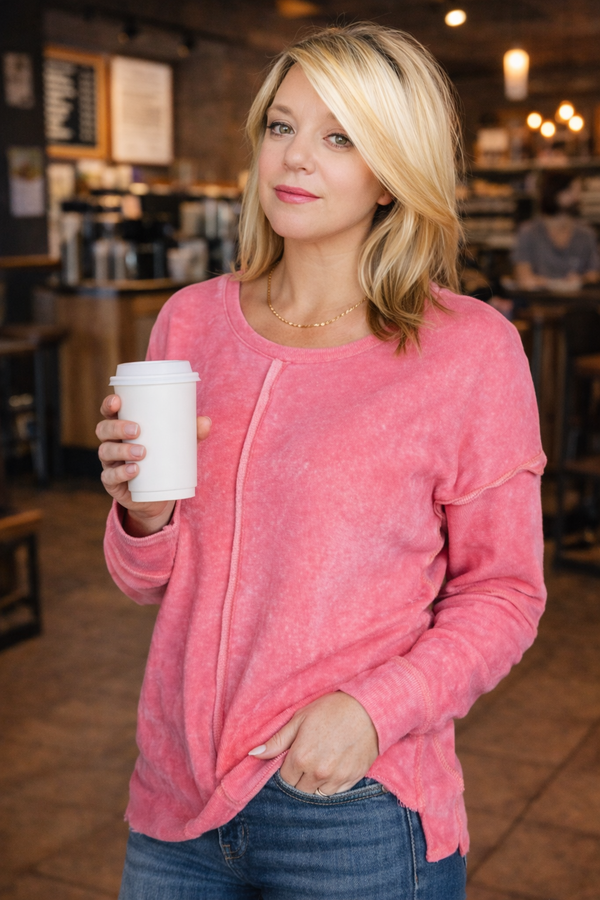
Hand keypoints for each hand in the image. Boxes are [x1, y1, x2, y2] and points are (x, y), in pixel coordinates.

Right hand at [96, 394, 211, 535]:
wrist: (157, 497)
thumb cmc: (164, 461)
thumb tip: (206, 422)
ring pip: (105, 452)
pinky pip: (110, 477)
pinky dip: (121, 473)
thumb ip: (191, 434)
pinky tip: (134, 471)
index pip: (109, 413)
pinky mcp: (112, 484)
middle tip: (137, 430)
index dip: (108, 405)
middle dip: (117, 427)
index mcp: (122, 429)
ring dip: (122, 450)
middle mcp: (112, 443)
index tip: (117, 401)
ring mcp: (110, 464)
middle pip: (103, 429)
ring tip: (142, 452)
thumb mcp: (178, 446)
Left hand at [248, 692, 378, 794]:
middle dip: (300, 777)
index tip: (295, 756)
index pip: (285, 779)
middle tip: (309, 758)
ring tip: (323, 760)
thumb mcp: (300, 718)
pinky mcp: (353, 779)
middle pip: (300, 790)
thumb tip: (253, 755)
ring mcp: (336, 778)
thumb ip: (277, 741)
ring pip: (317, 793)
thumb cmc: (332, 709)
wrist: (369, 708)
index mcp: (300, 758)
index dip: (288, 768)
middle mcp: (317, 773)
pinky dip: (333, 783)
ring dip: (316, 783)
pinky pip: (336, 792)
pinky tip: (336, 764)